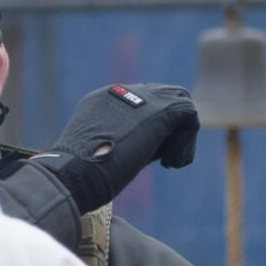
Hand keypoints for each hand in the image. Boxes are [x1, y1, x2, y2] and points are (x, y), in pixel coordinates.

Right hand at [45, 84, 200, 214]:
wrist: (75, 173)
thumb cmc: (80, 175)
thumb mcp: (98, 151)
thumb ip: (121, 140)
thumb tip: (147, 149)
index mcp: (102, 99)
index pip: (140, 103)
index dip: (150, 129)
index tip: (147, 157)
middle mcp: (121, 91)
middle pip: (162, 97)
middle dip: (168, 128)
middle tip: (163, 159)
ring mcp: (141, 97)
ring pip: (179, 102)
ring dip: (180, 134)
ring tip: (170, 162)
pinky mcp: (160, 111)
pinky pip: (189, 115)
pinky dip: (186, 142)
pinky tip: (172, 164)